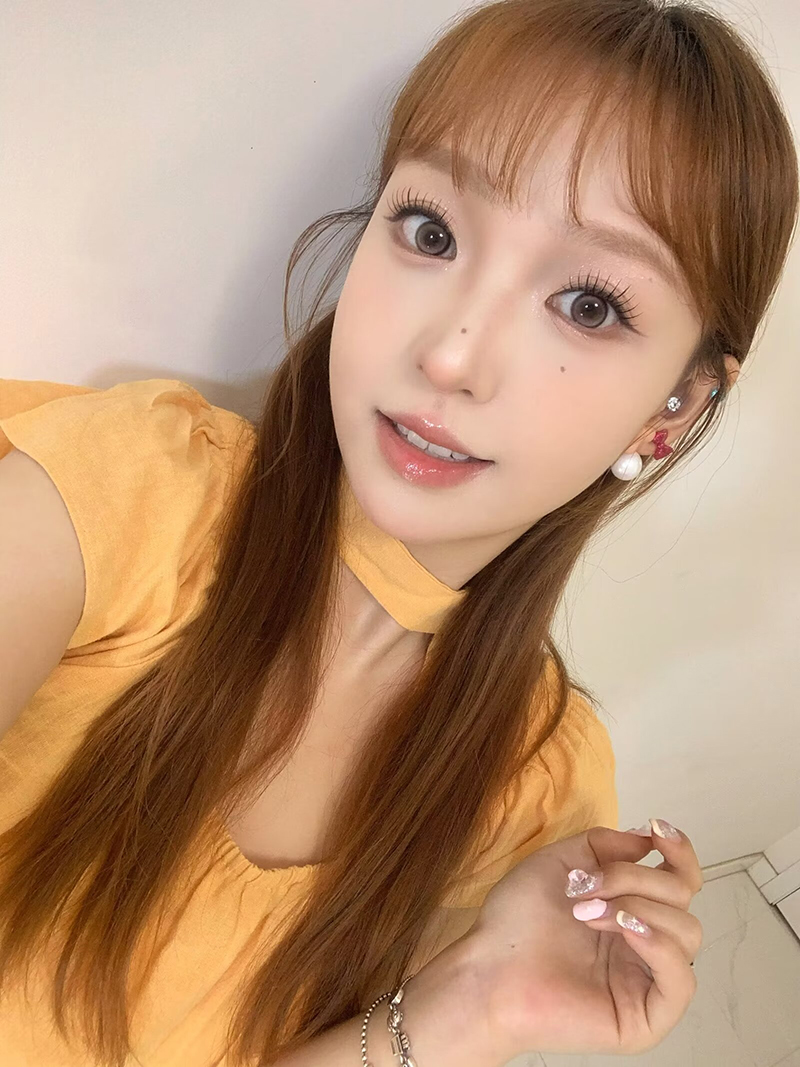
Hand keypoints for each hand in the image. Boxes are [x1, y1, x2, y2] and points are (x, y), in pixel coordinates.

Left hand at [465, 821, 703, 1058]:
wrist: (490, 968)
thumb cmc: (516, 921)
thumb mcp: (562, 862)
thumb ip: (606, 844)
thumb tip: (647, 839)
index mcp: (629, 909)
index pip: (680, 881)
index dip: (679, 851)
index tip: (656, 828)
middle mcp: (644, 943)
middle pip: (681, 898)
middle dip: (633, 879)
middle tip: (586, 886)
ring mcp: (647, 981)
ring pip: (687, 932)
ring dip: (638, 908)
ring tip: (587, 911)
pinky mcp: (646, 1019)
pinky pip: (681, 981)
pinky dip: (659, 946)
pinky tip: (625, 929)